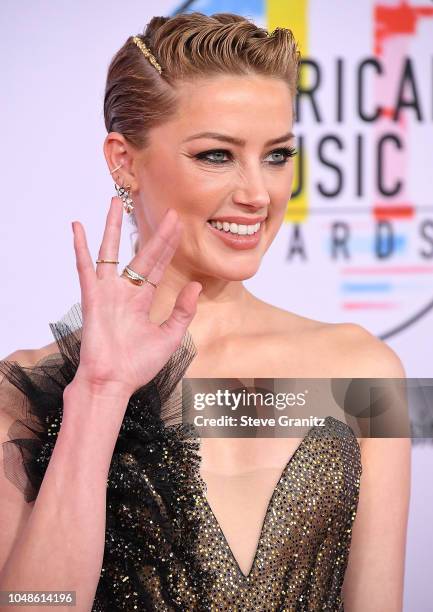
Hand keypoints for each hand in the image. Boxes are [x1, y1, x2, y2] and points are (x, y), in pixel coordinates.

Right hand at [69, 196, 201, 398]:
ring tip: (116, 201)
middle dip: (156, 233)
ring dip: (112, 227)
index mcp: (143, 300)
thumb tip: (196, 285)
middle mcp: (126, 292)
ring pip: (111, 252)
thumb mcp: (169, 337)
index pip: (159, 266)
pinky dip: (80, 246)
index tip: (179, 226)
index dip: (169, 246)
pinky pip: (85, 267)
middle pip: (141, 254)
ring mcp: (108, 292)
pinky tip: (78, 226)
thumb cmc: (138, 365)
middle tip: (169, 211)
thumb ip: (182, 311)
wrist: (113, 383)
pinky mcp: (92, 297)